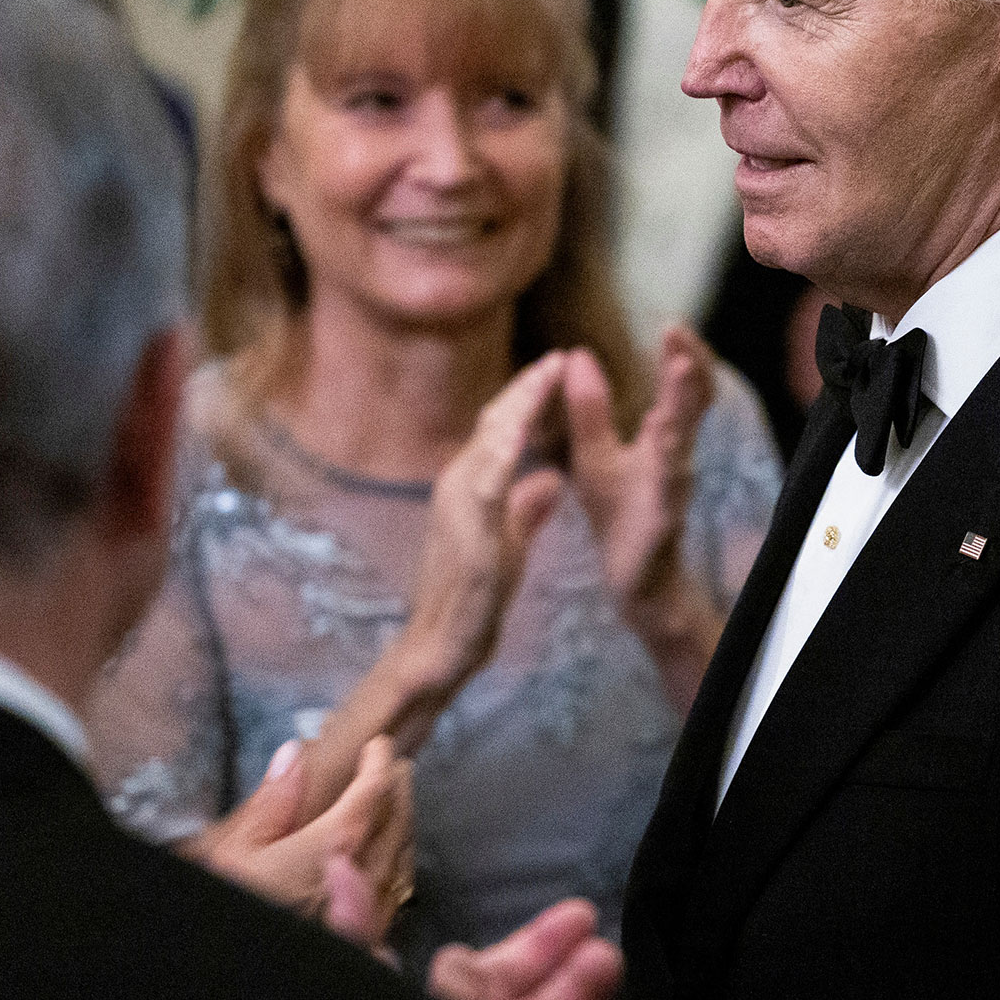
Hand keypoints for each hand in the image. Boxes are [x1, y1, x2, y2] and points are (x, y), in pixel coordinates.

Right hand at [186, 735, 413, 953]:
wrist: (239, 985)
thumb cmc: (232, 914)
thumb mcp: (236, 853)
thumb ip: (272, 802)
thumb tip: (294, 756)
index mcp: (332, 848)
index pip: (371, 794)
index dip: (379, 764)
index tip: (380, 745)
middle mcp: (360, 879)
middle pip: (396, 822)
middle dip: (398, 790)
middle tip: (397, 767)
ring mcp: (367, 913)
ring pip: (401, 858)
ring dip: (403, 824)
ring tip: (398, 804)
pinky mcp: (364, 941)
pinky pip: (394, 891)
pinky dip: (398, 863)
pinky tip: (391, 859)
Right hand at [370, 356, 569, 738]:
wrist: (442, 643)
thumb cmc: (474, 597)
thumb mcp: (510, 542)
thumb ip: (527, 509)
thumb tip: (551, 478)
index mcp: (470, 485)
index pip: (500, 429)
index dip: (527, 398)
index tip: (557, 366)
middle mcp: (457, 485)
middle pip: (494, 424)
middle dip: (525, 389)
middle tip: (558, 355)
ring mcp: (457, 506)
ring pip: (489, 444)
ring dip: (517, 408)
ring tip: (545, 375)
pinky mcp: (466, 532)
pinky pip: (484, 487)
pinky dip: (500, 457)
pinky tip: (519, 434)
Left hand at [559, 329, 726, 708]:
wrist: (633, 581)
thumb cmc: (619, 515)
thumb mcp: (594, 454)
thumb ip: (589, 408)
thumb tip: (575, 355)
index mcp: (660, 437)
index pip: (680, 385)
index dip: (680, 352)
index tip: (672, 320)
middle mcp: (675, 454)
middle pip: (695, 399)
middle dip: (690, 361)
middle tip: (679, 329)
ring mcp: (672, 484)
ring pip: (683, 434)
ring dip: (684, 399)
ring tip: (682, 365)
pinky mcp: (662, 515)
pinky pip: (668, 481)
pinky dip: (668, 454)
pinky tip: (664, 433)